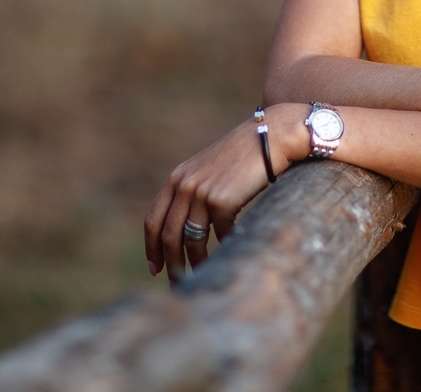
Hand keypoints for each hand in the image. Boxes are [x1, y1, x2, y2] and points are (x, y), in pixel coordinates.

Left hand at [142, 104, 299, 284]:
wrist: (269, 139)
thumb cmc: (243, 156)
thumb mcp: (209, 171)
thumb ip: (194, 193)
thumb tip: (187, 232)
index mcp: (177, 178)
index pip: (153, 219)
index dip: (152, 247)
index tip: (155, 267)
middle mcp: (184, 185)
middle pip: (168, 234)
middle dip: (171, 262)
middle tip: (176, 282)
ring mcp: (201, 192)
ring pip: (191, 239)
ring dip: (195, 261)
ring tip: (201, 274)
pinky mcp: (221, 200)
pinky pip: (220, 233)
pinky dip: (225, 244)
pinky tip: (230, 248)